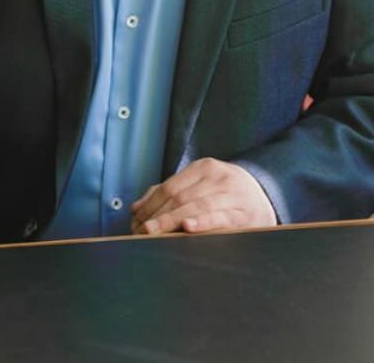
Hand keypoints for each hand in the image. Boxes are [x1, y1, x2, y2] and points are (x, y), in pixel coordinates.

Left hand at [130, 158, 275, 235]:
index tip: (136, 220)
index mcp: (203, 168)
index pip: (170, 186)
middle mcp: (217, 177)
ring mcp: (231, 194)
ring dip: (171, 222)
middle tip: (141, 231)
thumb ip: (169, 192)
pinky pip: (220, 218)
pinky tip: (187, 227)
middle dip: (157, 216)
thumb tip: (136, 207)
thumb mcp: (201, 185)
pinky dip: (202, 222)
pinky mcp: (244, 214)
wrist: (266, 197)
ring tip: (154, 233)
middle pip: (180, 197)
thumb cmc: (226, 194)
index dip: (151, 204)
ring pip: (195, 207)